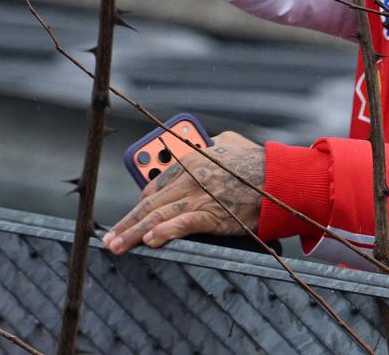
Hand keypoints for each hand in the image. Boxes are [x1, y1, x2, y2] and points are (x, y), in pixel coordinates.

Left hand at [102, 131, 264, 253]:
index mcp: (191, 160)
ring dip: (133, 233)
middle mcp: (189, 178)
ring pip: (157, 216)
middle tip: (109, 237)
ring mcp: (199, 197)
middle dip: (126, 222)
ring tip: (117, 246)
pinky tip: (149, 241)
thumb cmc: (258, 161)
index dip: (140, 202)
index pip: (155, 184)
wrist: (279, 178)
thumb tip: (206, 144)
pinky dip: (163, 233)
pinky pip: (181, 225)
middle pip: (149, 202)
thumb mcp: (229, 142)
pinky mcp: (211, 215)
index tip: (132, 215)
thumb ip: (211, 144)